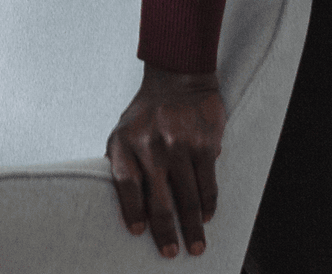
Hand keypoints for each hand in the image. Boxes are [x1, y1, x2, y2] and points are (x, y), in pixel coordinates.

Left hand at [106, 64, 225, 257]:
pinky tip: (206, 217)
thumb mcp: (124, 130)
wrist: (178, 78)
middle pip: (157, 199)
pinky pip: (207, 185)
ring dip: (192, 227)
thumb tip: (127, 205)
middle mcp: (149, 143)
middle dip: (165, 231)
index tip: (138, 232)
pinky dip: (208, 206)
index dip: (131, 210)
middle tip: (170, 252)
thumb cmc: (148, 113)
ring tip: (196, 245)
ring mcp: (178, 144)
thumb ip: (123, 162)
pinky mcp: (203, 144)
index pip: (125, 183)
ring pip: (187, 198)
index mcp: (124, 140)